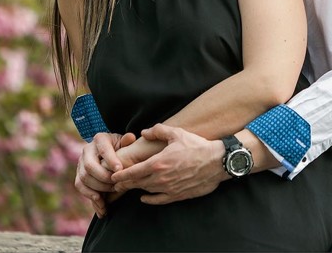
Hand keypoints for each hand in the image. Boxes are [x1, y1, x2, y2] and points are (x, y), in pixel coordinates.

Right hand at [75, 132, 136, 217]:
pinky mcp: (79, 174)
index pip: (103, 149)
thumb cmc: (123, 146)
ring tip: (113, 191)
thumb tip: (130, 137)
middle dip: (104, 177)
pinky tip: (101, 202)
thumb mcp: (126, 142)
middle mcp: (87, 150)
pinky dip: (89, 195)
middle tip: (117, 184)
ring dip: (98, 187)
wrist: (112, 151)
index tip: (119, 170)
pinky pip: (80, 186)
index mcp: (100, 139)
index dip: (110, 160)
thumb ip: (128, 141)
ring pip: (84, 178)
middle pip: (90, 166)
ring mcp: (81, 163)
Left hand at [110, 123, 226, 204]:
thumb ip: (158, 131)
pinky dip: (149, 199)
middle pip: (136, 183)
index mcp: (158, 163)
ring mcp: (168, 188)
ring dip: (136, 189)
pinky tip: (144, 198)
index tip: (113, 176)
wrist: (218, 162)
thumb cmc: (198, 146)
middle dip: (124, 183)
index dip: (120, 175)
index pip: (132, 172)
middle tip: (116, 184)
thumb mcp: (178, 134)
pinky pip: (158, 200)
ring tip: (130, 187)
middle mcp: (160, 178)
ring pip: (146, 191)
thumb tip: (144, 132)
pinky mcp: (177, 195)